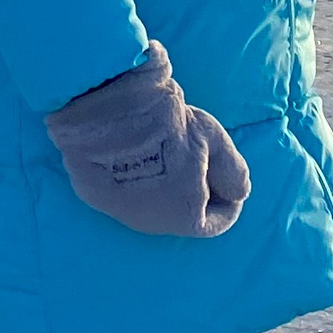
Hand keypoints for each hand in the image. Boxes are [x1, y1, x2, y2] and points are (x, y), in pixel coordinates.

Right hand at [45, 44, 250, 237]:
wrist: (106, 109)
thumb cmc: (165, 125)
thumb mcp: (213, 140)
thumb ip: (234, 172)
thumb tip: (238, 192)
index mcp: (186, 217)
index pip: (216, 223)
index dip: (227, 201)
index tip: (226, 179)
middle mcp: (152, 224)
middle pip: (182, 214)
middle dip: (194, 191)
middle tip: (195, 159)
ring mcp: (119, 212)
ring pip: (152, 205)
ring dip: (163, 186)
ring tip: (164, 152)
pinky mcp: (94, 195)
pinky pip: (123, 193)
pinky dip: (134, 178)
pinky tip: (134, 151)